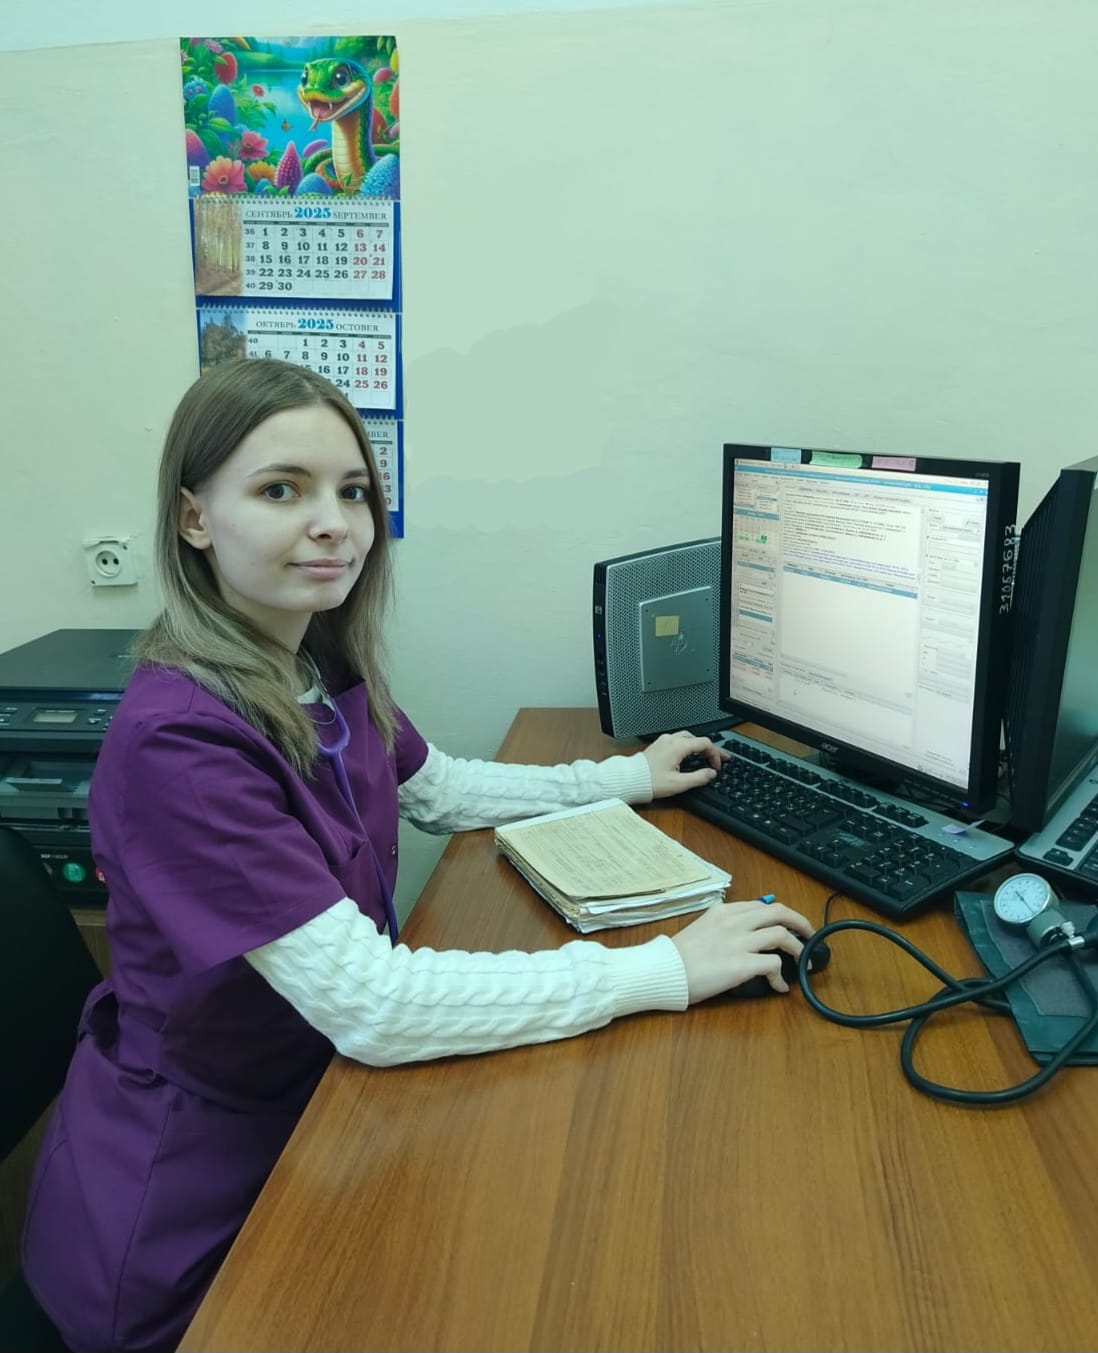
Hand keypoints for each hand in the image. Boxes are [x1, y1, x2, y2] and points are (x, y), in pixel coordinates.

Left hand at [643, 729, 728, 798]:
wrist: (629, 779)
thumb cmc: (650, 781)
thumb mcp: (678, 783)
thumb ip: (698, 778)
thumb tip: (711, 774)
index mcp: (678, 746)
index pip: (705, 743)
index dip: (715, 754)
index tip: (718, 766)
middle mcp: (671, 740)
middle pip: (697, 739)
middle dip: (710, 749)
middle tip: (718, 759)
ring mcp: (664, 741)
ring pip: (688, 738)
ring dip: (699, 747)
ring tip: (706, 757)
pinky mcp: (658, 745)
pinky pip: (678, 741)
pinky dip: (688, 746)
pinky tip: (689, 756)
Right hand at [670, 899, 813, 1002]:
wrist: (663, 970)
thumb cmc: (676, 956)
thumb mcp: (701, 929)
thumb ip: (723, 928)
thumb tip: (744, 936)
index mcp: (723, 911)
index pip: (761, 905)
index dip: (781, 915)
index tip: (789, 925)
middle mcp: (734, 922)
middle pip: (779, 912)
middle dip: (801, 923)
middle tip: (810, 936)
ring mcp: (739, 942)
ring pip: (782, 936)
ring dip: (799, 950)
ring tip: (804, 963)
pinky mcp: (741, 964)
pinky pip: (773, 966)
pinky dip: (782, 977)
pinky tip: (780, 987)